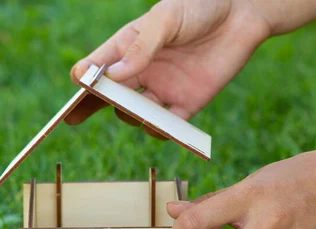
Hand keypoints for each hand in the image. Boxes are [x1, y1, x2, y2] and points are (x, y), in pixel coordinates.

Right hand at [65, 0, 271, 133]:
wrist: (242, 15)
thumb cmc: (199, 8)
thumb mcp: (166, 19)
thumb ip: (141, 47)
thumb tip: (112, 75)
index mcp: (128, 47)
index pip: (96, 66)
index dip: (82, 77)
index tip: (78, 83)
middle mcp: (139, 72)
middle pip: (106, 96)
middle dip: (88, 106)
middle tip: (73, 117)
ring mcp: (160, 91)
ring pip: (133, 114)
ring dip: (131, 115)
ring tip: (136, 110)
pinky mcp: (184, 105)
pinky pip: (166, 126)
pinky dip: (160, 130)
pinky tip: (158, 125)